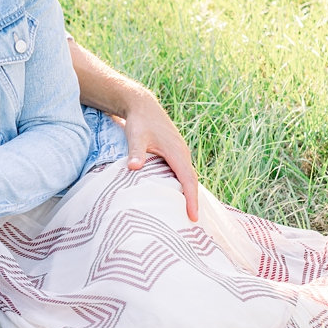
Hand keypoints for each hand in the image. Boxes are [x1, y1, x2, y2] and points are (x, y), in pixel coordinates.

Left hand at [119, 91, 199, 221]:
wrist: (142, 105)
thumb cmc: (139, 121)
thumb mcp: (135, 136)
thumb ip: (136, 153)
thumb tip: (134, 168)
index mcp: (176, 152)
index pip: (188, 180)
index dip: (192, 199)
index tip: (193, 216)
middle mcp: (182, 153)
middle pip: (192, 181)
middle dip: (193, 201)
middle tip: (192, 223)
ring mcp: (179, 152)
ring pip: (188, 177)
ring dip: (189, 193)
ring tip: (187, 214)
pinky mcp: (174, 152)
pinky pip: (182, 172)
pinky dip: (183, 185)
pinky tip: (176, 195)